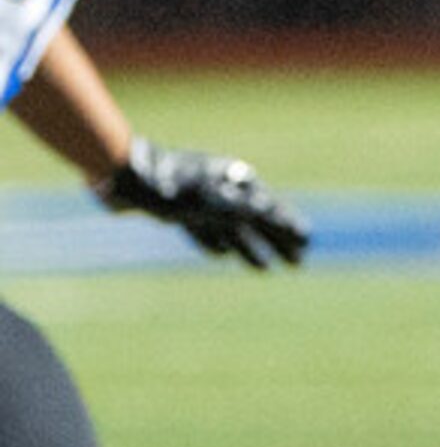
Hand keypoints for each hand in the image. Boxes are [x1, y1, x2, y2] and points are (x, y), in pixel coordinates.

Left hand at [98, 138, 310, 267]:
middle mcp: (221, 189)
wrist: (125, 177)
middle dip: (276, 242)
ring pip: (233, 228)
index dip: (288, 228)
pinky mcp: (176, 207)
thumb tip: (293, 227)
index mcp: (235, 183)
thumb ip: (256, 215)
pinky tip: (221, 254)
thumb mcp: (220, 202)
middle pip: (256, 220)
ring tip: (264, 269)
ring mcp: (198, 198)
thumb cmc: (174, 188)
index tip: (306, 243)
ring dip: (250, 247)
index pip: (270, 210)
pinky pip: (205, 229)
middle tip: (296, 264)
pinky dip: (218, 242)